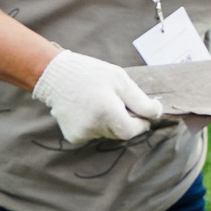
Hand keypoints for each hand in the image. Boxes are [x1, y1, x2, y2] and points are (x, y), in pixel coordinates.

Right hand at [31, 49, 164, 144]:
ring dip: (111, 122)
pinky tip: (88, 110)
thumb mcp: (120, 80)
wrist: (53, 75)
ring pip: (108, 134)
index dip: (141, 123)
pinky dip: (97, 125)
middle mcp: (93, 126)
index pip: (133, 131)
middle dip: (126, 121)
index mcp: (107, 112)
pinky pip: (94, 135)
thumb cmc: (90, 73)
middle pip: (121, 133)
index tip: (142, 112)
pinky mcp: (73, 137)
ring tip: (99, 102)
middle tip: (117, 102)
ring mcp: (81, 134)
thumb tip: (157, 114)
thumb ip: (140, 100)